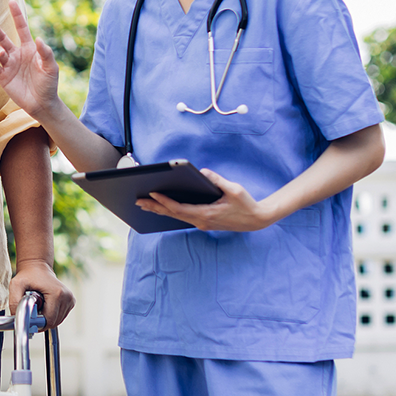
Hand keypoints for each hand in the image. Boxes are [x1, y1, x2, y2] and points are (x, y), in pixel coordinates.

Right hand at [0, 0, 59, 118]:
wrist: (42, 104)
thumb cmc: (49, 84)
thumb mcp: (51, 67)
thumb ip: (45, 53)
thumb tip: (38, 38)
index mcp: (29, 49)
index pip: (21, 28)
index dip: (16, 15)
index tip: (11, 2)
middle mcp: (17, 54)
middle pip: (4, 38)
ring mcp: (8, 65)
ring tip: (1, 53)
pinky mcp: (2, 77)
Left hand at [10, 259, 74, 327]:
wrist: (38, 267)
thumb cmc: (27, 276)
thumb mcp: (16, 285)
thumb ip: (14, 302)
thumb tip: (17, 319)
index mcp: (57, 294)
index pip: (49, 320)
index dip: (37, 323)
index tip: (29, 317)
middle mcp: (67, 297)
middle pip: (54, 322)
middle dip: (41, 320)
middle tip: (32, 310)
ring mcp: (70, 300)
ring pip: (57, 321)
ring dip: (46, 318)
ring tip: (38, 305)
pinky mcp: (71, 302)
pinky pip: (60, 316)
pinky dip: (51, 315)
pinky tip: (45, 305)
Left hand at [138, 168, 276, 231]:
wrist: (257, 220)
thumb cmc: (246, 204)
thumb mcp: (234, 189)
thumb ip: (217, 180)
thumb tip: (202, 172)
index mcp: (206, 214)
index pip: (179, 208)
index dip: (164, 201)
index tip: (152, 194)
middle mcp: (201, 221)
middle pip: (173, 214)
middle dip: (155, 207)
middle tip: (138, 201)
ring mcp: (202, 223)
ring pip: (176, 217)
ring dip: (160, 210)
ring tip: (144, 205)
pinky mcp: (204, 222)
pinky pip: (182, 217)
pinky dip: (170, 211)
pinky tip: (162, 209)